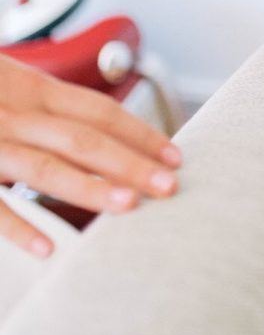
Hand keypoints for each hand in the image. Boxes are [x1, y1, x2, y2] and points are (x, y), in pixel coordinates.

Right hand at [0, 54, 181, 258]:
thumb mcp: (7, 85)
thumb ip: (42, 107)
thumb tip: (95, 135)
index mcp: (27, 88)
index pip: (96, 111)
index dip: (138, 132)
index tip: (175, 156)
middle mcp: (10, 111)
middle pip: (81, 137)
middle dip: (129, 162)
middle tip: (169, 186)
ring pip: (40, 167)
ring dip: (86, 187)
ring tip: (127, 208)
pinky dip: (15, 224)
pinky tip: (46, 249)